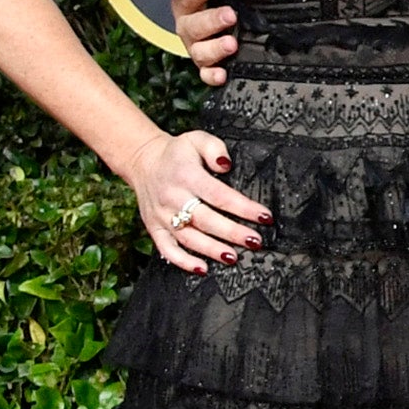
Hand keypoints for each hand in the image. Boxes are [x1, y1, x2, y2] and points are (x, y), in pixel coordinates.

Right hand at [124, 127, 266, 272]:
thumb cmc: (177, 153)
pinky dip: (183, 262)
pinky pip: (167, 249)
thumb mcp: (196, 139)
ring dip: (212, 250)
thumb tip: (226, 164)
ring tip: (234, 258)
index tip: (264, 217)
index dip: (243, 207)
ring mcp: (162, 216)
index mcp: (186, 176)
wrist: (143, 162)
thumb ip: (214, 148)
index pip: (219, 195)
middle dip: (232, 233)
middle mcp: (173, 197)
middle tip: (255, 241)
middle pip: (206, 220)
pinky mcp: (154, 228)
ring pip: (188, 238)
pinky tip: (202, 268)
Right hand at [170, 0, 238, 86]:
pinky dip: (212, 76)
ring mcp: (196, 49)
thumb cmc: (221, 5)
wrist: (220, 28)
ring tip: (232, 44)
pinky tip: (222, 75)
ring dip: (215, 48)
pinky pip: (205, 74)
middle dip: (212, 21)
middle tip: (230, 16)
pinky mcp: (206, 67)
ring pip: (199, 52)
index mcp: (187, 7)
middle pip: (193, 26)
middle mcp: (188, 29)